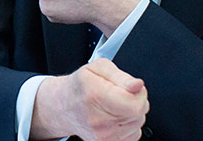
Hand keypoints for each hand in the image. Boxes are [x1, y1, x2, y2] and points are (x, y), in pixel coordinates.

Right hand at [31, 59, 148, 140]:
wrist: (64, 106)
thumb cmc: (81, 86)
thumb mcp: (98, 68)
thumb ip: (121, 76)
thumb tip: (138, 85)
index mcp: (96, 96)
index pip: (135, 104)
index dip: (139, 93)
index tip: (131, 87)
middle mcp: (98, 120)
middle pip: (139, 114)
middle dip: (136, 100)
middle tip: (120, 93)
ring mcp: (103, 136)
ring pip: (138, 124)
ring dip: (132, 113)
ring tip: (115, 104)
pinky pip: (134, 134)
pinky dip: (129, 125)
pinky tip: (115, 116)